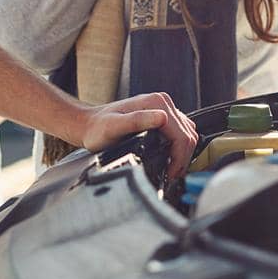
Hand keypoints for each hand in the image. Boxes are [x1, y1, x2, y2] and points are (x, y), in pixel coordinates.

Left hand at [80, 92, 196, 178]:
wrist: (89, 125)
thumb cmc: (97, 129)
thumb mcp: (114, 126)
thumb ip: (137, 121)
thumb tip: (162, 118)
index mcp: (157, 102)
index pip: (182, 134)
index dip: (179, 158)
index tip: (170, 174)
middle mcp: (162, 102)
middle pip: (188, 134)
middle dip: (183, 158)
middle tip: (171, 176)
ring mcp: (162, 108)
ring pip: (187, 133)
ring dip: (182, 153)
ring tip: (171, 170)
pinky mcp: (160, 116)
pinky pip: (179, 132)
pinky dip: (178, 147)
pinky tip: (168, 158)